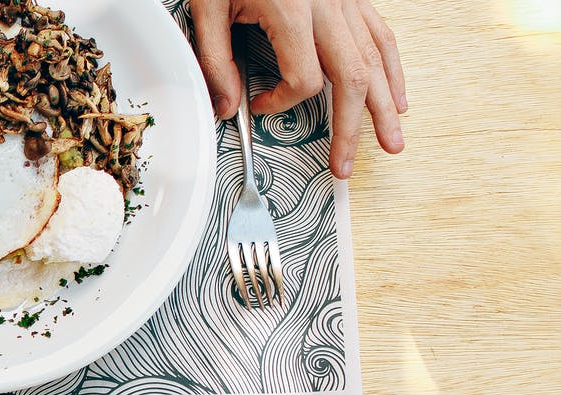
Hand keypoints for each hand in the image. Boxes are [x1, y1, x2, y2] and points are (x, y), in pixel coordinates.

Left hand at [190, 0, 406, 178]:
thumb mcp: (208, 8)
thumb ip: (215, 60)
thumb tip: (225, 106)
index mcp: (293, 9)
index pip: (303, 78)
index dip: (281, 102)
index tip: (257, 104)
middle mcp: (329, 6)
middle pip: (352, 77)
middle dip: (351, 128)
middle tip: (344, 166)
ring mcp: (347, 0)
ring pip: (376, 59)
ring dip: (385, 106)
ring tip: (391, 143)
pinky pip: (380, 35)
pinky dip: (392, 69)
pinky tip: (397, 96)